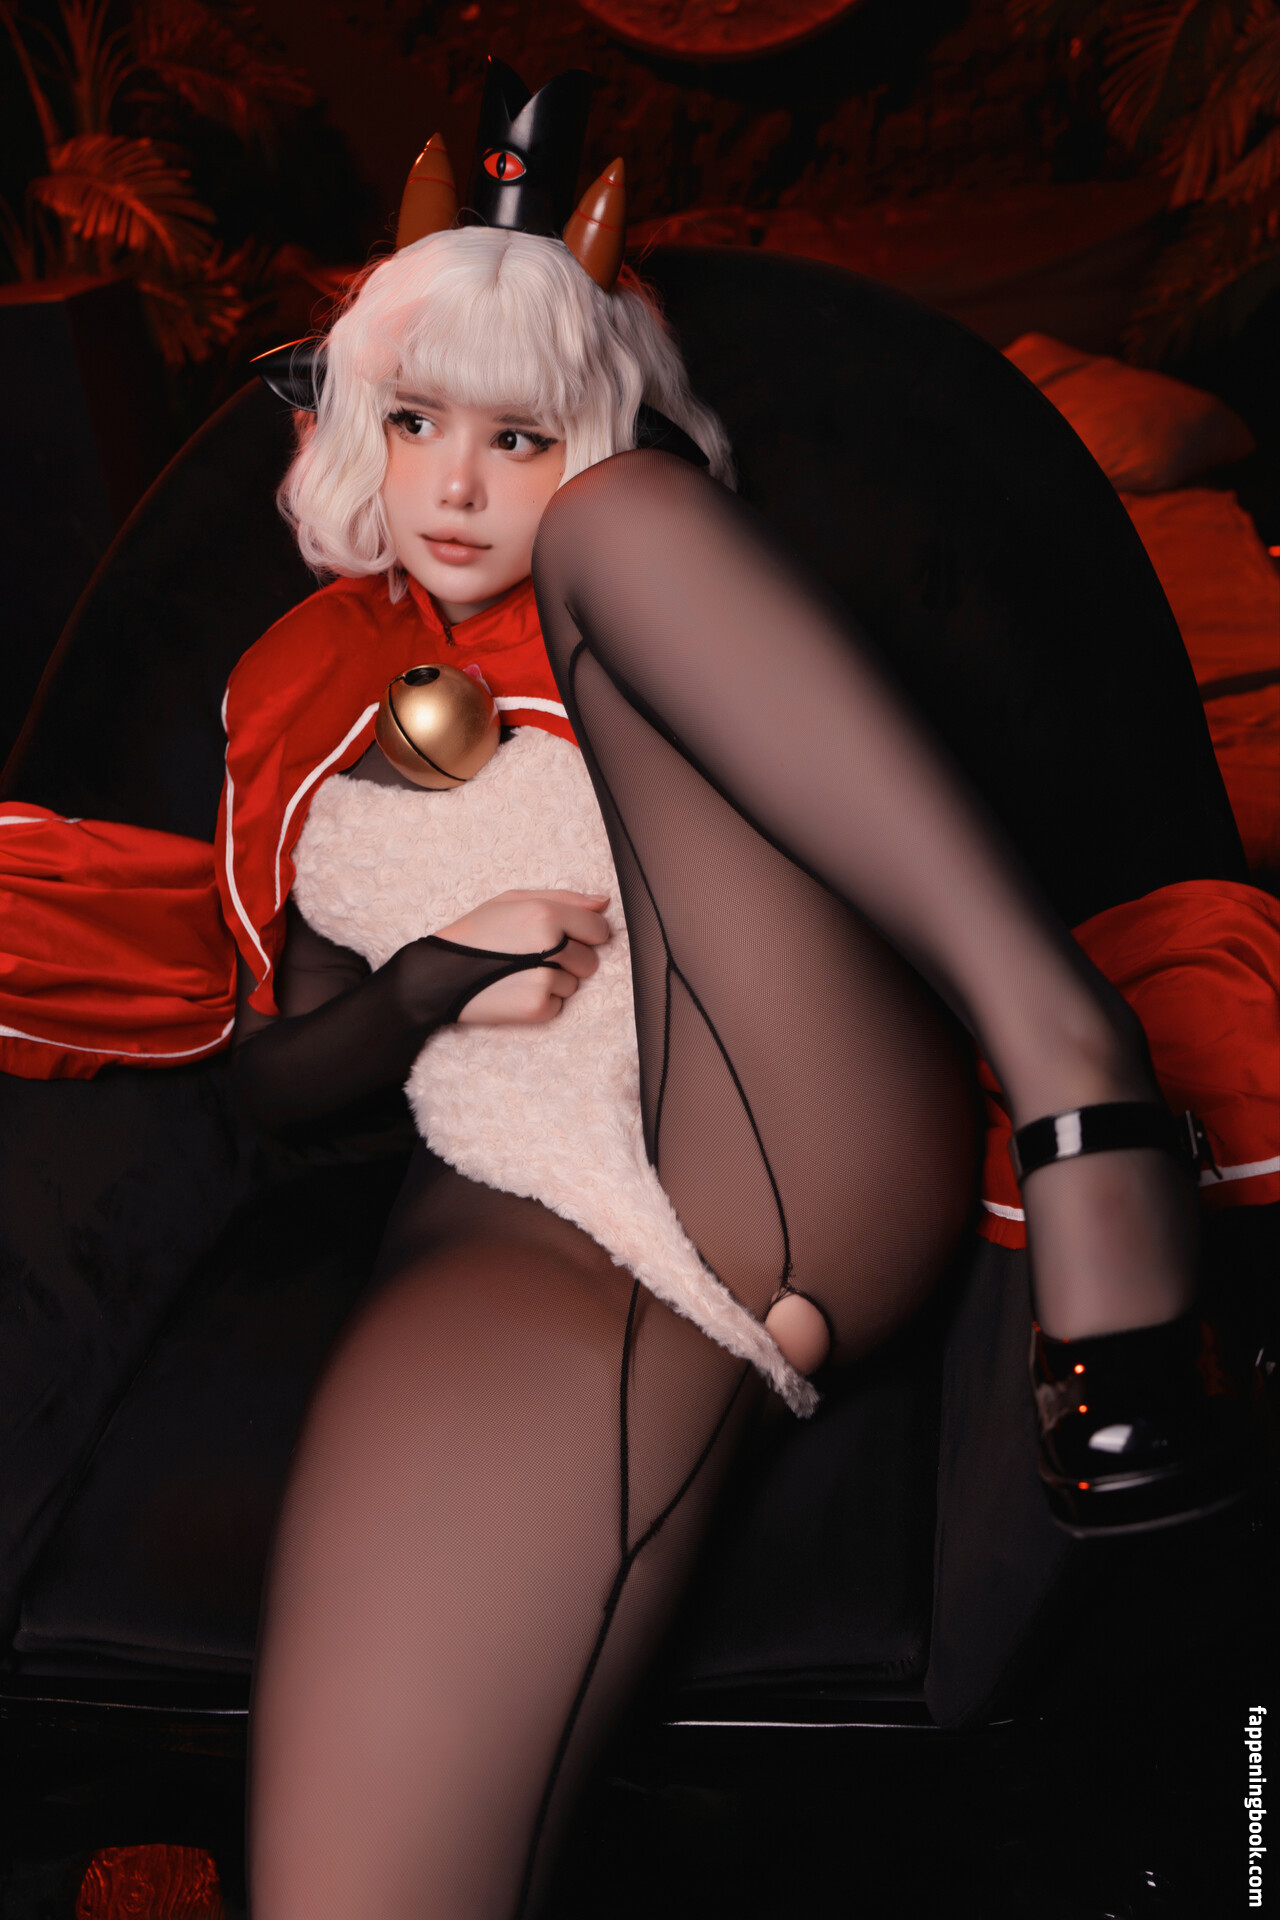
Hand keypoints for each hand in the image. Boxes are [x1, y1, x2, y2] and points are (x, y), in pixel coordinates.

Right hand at [441, 889, 609, 1025]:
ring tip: (519, 973)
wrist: (440, 974)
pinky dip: (542, 1002)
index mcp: (547, 913)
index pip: (599, 929)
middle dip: (570, 961)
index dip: (586, 935)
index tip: (565, 939)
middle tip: (533, 957)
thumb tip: (604, 902)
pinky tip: (514, 990)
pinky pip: (558, 1005)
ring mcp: (545, 978)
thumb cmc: (477, 931)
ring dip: (554, 982)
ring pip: (575, 984)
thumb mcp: (513, 900)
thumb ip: (564, 897)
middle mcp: (551, 945)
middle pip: (590, 961)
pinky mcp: (537, 1007)